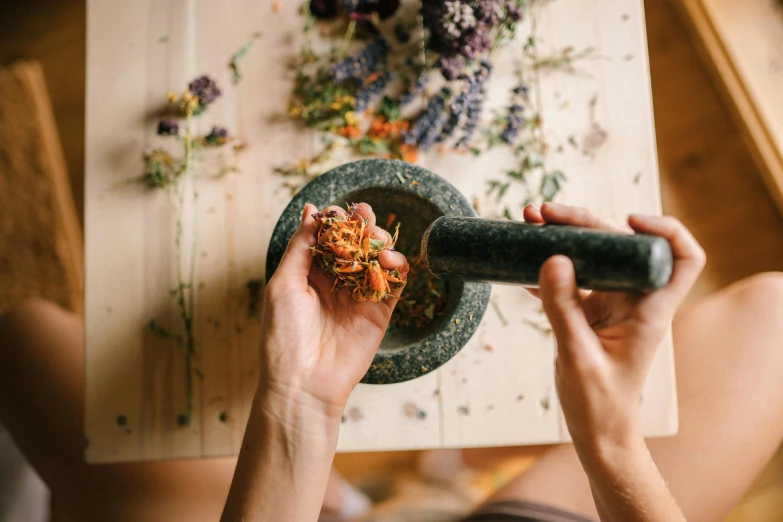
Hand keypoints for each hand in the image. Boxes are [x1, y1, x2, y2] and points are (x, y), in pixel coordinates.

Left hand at [260, 202, 407, 421]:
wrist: (303, 383)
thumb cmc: (284, 335)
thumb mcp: (283, 284)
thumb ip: (301, 247)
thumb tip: (310, 211)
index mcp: (310, 274)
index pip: (328, 238)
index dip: (334, 220)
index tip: (337, 210)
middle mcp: (336, 283)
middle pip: (356, 244)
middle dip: (361, 224)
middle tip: (364, 212)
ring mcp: (359, 297)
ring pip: (377, 258)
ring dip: (380, 240)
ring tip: (376, 236)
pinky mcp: (380, 312)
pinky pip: (394, 282)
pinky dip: (396, 265)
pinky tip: (387, 258)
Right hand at [524, 203, 704, 451]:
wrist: (596, 430)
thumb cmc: (598, 403)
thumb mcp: (577, 355)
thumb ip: (564, 308)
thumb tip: (553, 258)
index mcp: (649, 310)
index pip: (680, 259)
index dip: (663, 230)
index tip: (626, 220)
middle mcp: (633, 300)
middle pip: (620, 244)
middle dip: (583, 221)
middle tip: (543, 214)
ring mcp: (611, 303)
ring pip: (593, 255)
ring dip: (562, 237)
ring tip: (529, 222)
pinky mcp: (589, 310)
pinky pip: (571, 277)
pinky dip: (548, 265)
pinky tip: (521, 262)